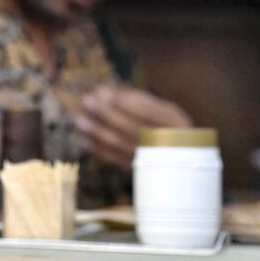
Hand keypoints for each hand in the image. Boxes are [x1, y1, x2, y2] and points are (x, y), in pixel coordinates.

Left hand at [75, 85, 191, 168]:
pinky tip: (85, 140)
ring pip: (123, 145)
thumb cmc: (162, 123)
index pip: (148, 109)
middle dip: (106, 113)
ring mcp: (154, 158)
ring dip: (98, 132)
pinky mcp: (141, 170)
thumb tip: (103, 92)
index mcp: (176, 121)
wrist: (180, 156)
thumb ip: (133, 98)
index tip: (102, 90)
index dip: (123, 100)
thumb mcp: (157, 105)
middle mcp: (169, 141)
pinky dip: (100, 150)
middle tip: (86, 101)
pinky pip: (117, 160)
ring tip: (79, 121)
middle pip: (132, 127)